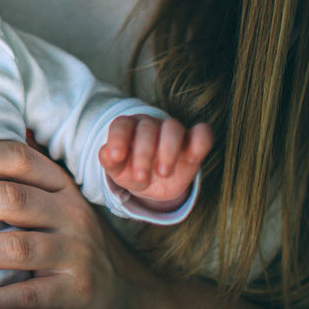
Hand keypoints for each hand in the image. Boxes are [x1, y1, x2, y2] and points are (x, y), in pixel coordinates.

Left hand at [0, 140, 158, 308]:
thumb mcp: (54, 201)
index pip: (19, 158)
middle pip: (10, 199)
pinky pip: (27, 297)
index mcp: (60, 185)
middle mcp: (71, 213)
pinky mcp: (77, 293)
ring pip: (15, 248)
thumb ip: (17, 177)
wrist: (127, 292)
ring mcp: (76, 254)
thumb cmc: (69, 239)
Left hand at [98, 116, 212, 210]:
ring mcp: (172, 131)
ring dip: (168, 150)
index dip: (118, 139)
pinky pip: (202, 133)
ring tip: (163, 173)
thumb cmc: (131, 171)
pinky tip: (193, 157)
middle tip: (141, 177)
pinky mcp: (193, 141)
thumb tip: (107, 153)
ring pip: (173, 128)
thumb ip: (110, 162)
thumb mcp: (118, 170)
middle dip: (143, 154)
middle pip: (147, 130)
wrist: (154, 183)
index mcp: (127, 128)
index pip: (121, 125)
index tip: (116, 157)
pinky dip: (200, 141)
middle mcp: (149, 125)